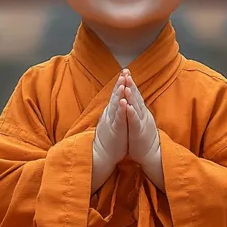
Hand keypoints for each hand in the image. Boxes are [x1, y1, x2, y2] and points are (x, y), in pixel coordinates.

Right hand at [91, 73, 127, 192]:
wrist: (100, 155)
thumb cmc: (109, 139)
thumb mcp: (111, 121)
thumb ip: (113, 111)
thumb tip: (116, 101)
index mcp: (111, 112)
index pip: (116, 95)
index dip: (120, 83)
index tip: (125, 72)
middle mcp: (110, 114)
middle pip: (116, 96)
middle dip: (120, 83)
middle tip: (125, 71)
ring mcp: (111, 121)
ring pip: (116, 105)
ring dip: (120, 93)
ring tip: (123, 82)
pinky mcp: (115, 130)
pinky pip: (118, 118)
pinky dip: (121, 110)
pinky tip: (124, 102)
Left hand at [122, 71, 163, 190]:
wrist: (152, 154)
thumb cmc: (143, 138)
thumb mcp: (140, 120)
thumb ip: (137, 109)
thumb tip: (133, 99)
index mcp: (141, 111)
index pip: (135, 94)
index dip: (131, 83)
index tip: (125, 72)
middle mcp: (143, 114)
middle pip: (136, 96)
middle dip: (131, 84)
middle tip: (126, 72)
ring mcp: (142, 122)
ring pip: (136, 106)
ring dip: (131, 96)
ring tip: (126, 86)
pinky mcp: (140, 132)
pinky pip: (135, 121)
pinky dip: (131, 113)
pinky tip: (128, 106)